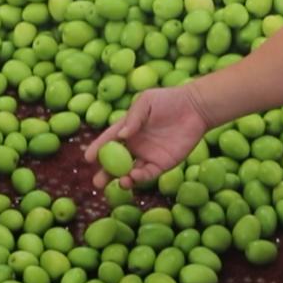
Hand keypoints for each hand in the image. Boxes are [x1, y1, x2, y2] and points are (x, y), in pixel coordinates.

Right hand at [86, 85, 211, 188]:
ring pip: (130, 172)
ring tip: (120, 181)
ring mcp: (148, 156)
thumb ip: (134, 118)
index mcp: (127, 129)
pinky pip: (148, 175)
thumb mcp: (146, 102)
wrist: (195, 108)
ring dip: (123, 179)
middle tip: (97, 182)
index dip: (97, 149)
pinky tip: (134, 177)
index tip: (87, 158)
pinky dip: (140, 178)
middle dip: (105, 174)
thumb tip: (121, 136)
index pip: (108, 141)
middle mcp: (135, 145)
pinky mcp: (162, 164)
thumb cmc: (168, 100)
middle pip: (116, 163)